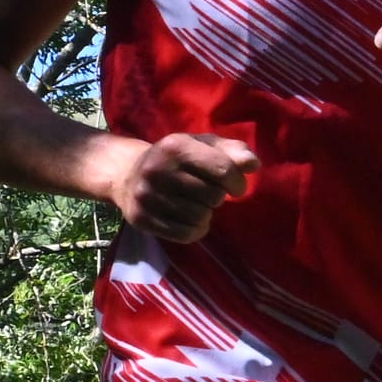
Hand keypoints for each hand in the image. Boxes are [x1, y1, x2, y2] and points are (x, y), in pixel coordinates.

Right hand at [112, 132, 258, 242]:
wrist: (128, 173)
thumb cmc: (177, 159)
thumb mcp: (204, 146)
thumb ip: (232, 152)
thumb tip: (253, 164)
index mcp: (176, 147)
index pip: (224, 171)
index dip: (237, 182)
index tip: (235, 186)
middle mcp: (158, 170)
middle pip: (213, 197)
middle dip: (219, 197)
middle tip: (210, 193)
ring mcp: (146, 196)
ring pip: (200, 218)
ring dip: (207, 214)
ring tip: (198, 204)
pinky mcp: (141, 219)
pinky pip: (185, 234)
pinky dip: (196, 230)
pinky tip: (190, 219)